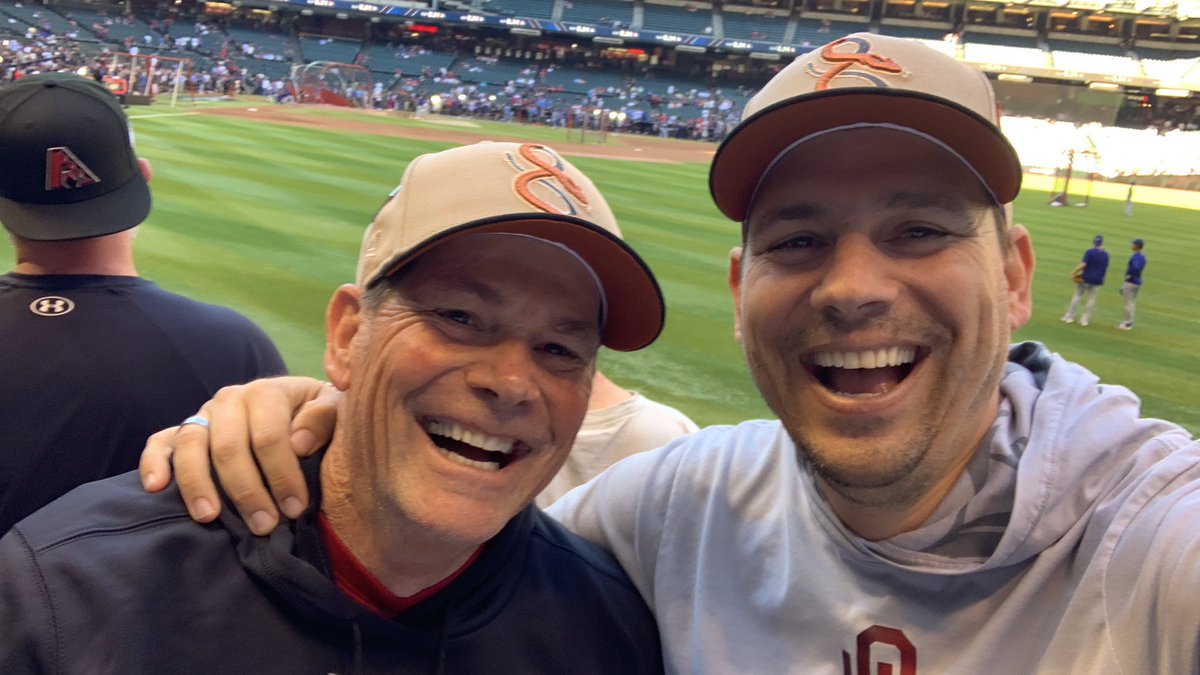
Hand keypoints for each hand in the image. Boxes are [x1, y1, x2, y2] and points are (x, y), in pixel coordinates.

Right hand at [138, 376, 340, 534]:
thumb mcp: (333, 409)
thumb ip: (324, 419)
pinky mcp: (184, 430)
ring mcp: (203, 414)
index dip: (282, 475)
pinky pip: (160, 442)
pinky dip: (154, 462)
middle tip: (264, 525)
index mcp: (267, 391)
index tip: (295, 509)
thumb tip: (299, 443)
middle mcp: (230, 399)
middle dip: (247, 491)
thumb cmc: (317, 416)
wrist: (299, 406)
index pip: (270, 436)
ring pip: (191, 446)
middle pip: (229, 447)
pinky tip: (155, 488)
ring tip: (209, 517)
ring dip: (198, 484)